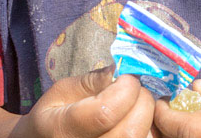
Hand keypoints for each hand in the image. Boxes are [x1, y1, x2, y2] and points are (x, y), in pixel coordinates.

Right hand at [11, 66, 157, 137]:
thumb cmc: (52, 117)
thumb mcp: (60, 92)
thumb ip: (89, 82)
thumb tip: (117, 69)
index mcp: (64, 131)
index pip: (106, 112)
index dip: (125, 89)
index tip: (127, 77)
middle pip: (130, 132)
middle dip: (142, 102)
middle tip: (136, 89)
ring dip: (147, 117)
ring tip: (136, 105)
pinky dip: (148, 130)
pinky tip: (137, 119)